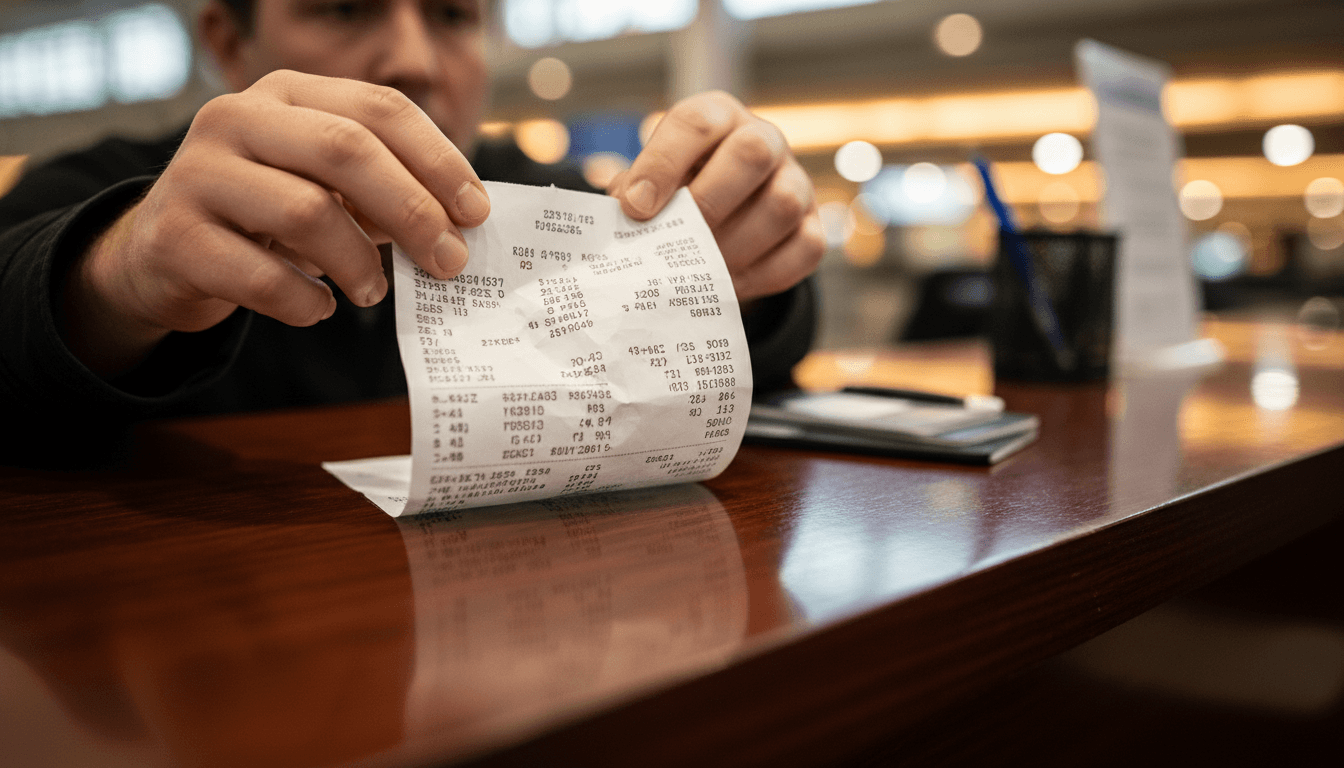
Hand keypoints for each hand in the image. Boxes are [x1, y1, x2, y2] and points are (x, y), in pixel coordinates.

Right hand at [64, 70, 489, 375]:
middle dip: (413, 210)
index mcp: (286, 93)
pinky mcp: (176, 238)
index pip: (379, 109)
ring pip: (306, 211)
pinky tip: (319, 308)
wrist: (161, 253)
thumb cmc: (264, 216)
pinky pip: (261, 276)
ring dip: (359, 262)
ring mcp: (199, 174)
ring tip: (374, 290)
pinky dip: (305, 301)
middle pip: (346, 150)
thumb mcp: (323, 187)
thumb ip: (383, 192)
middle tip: (449, 261)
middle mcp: (237, 118)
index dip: (437, 161)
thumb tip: (460, 226)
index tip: (476, 212)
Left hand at [608, 91, 822, 302]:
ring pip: (783, 205)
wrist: (727, 211)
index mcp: (718, 117)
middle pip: (753, 153)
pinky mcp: (813, 225)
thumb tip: (621, 228)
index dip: (663, 163)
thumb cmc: (680, 191)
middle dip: (708, 201)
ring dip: (735, 245)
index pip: (696, 123)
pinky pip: (804, 249)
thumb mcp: (652, 181)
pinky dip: (763, 274)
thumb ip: (635, 195)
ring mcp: (796, 181)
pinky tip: (726, 286)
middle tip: (675, 240)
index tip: (634, 206)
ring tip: (698, 272)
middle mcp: (765, 139)